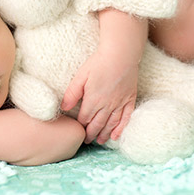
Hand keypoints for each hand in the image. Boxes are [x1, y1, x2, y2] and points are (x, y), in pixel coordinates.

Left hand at [61, 9, 146, 144]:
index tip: (77, 130)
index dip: (81, 126)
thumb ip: (72, 93)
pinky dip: (120, 128)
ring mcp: (119, 103)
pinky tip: (116, 136)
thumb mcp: (80, 76)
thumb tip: (63, 108)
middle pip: (97, 124)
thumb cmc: (99, 62)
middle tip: (87, 140)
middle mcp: (107, 105)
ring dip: (104, 134)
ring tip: (99, 141)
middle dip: (91, 133)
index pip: (85, 118)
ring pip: (111, 124)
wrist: (121, 54)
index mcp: (93, 100)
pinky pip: (125, 118)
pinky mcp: (129, 99)